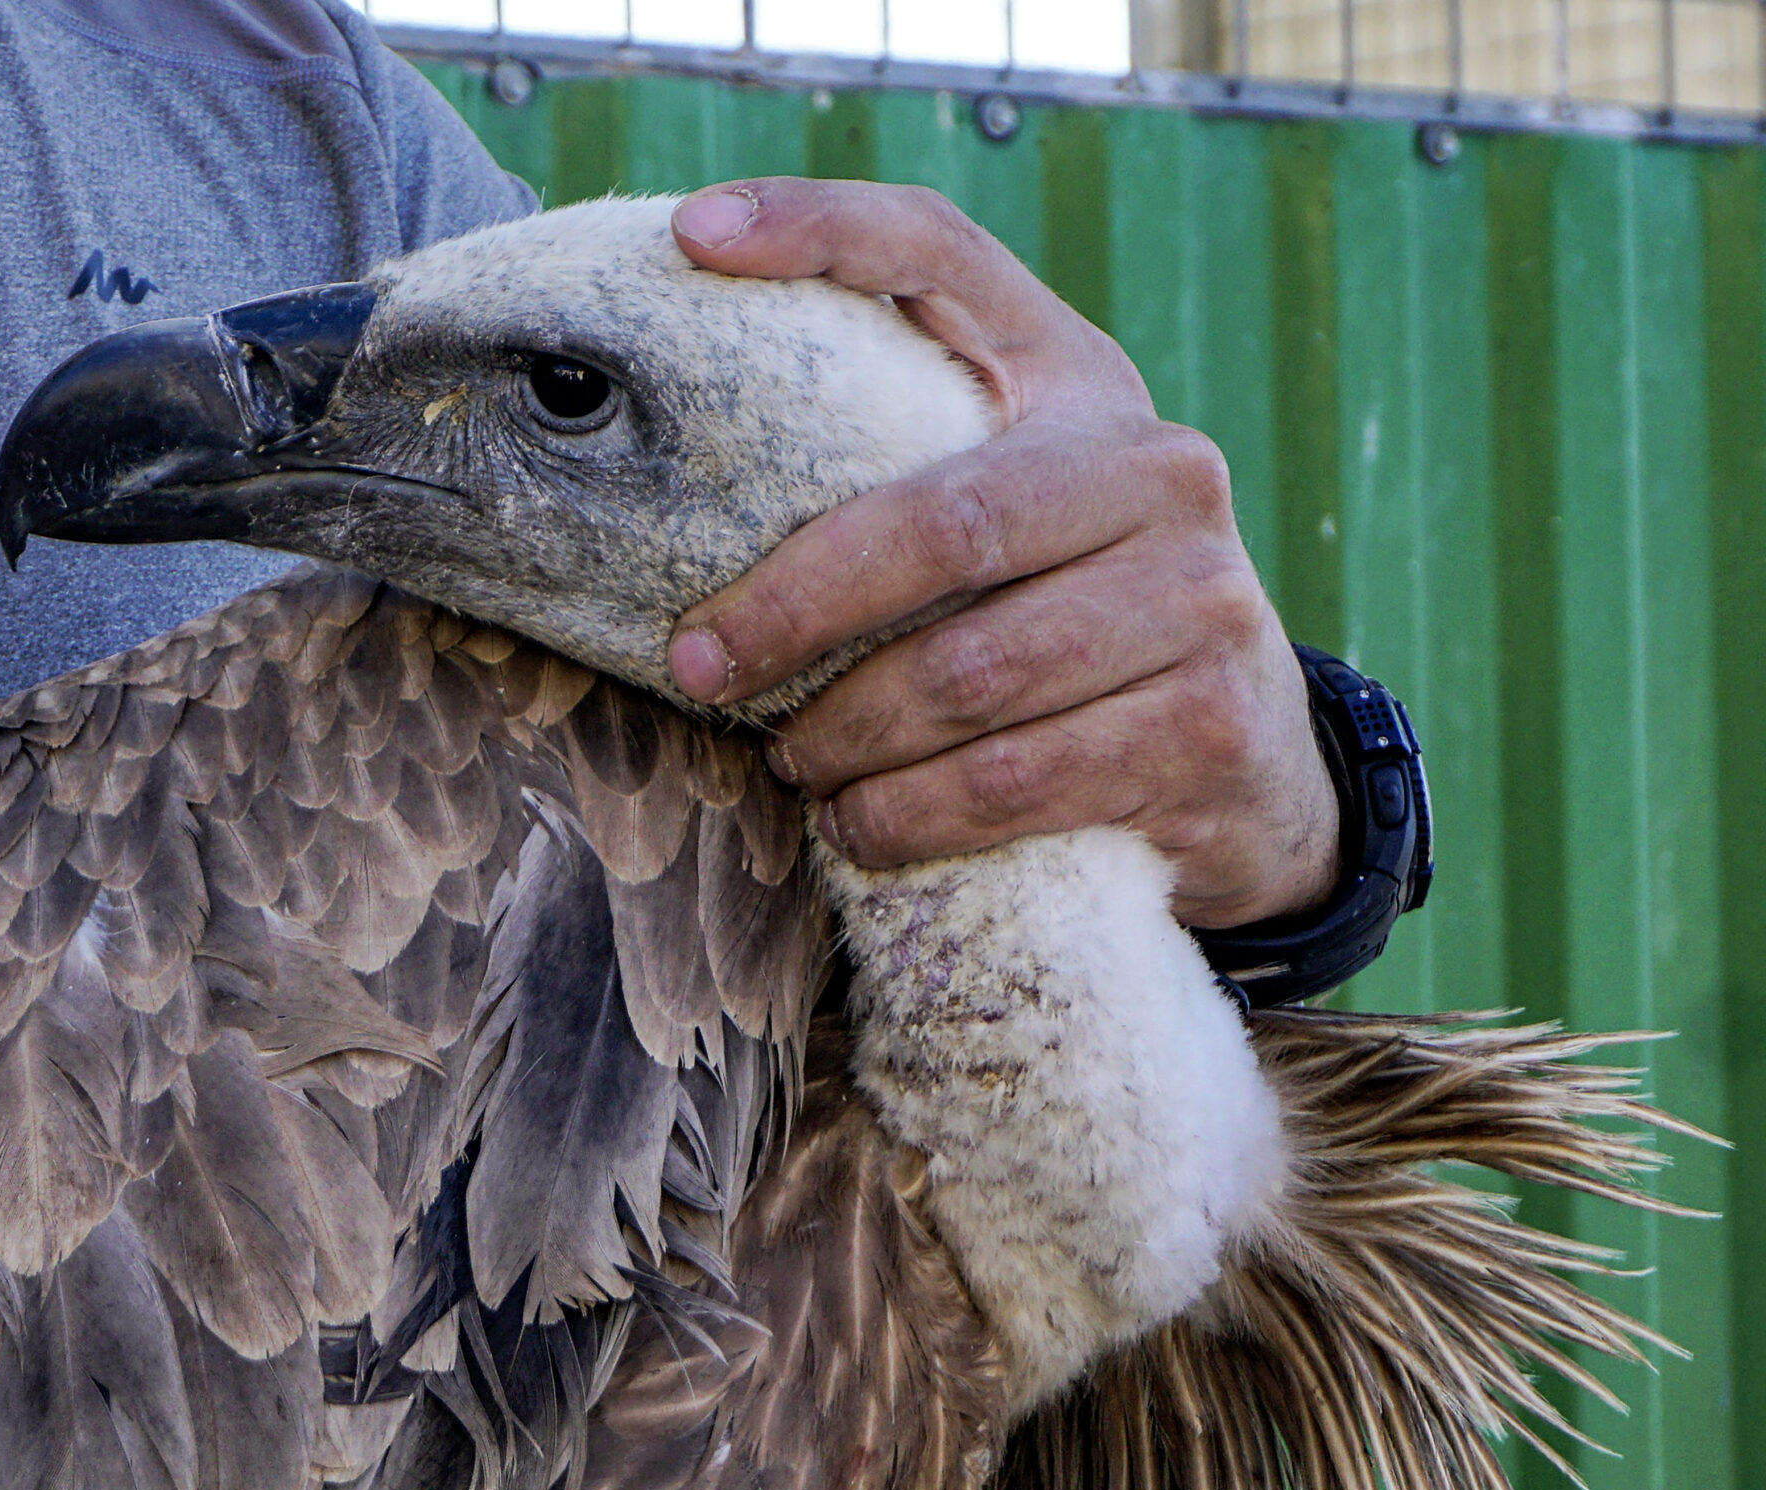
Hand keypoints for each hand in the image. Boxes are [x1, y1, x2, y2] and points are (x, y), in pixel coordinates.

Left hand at [664, 177, 1337, 929]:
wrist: (1250, 760)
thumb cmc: (1065, 618)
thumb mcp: (1008, 512)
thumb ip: (895, 466)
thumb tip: (671, 479)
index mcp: (1078, 381)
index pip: (941, 255)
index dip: (817, 229)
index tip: (692, 238)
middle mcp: (1157, 467)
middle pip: (939, 527)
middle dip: (793, 610)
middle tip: (701, 670)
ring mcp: (1200, 596)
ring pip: (969, 675)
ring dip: (847, 738)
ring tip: (792, 766)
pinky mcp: (1207, 724)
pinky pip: (1016, 780)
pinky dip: (912, 816)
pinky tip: (859, 827)